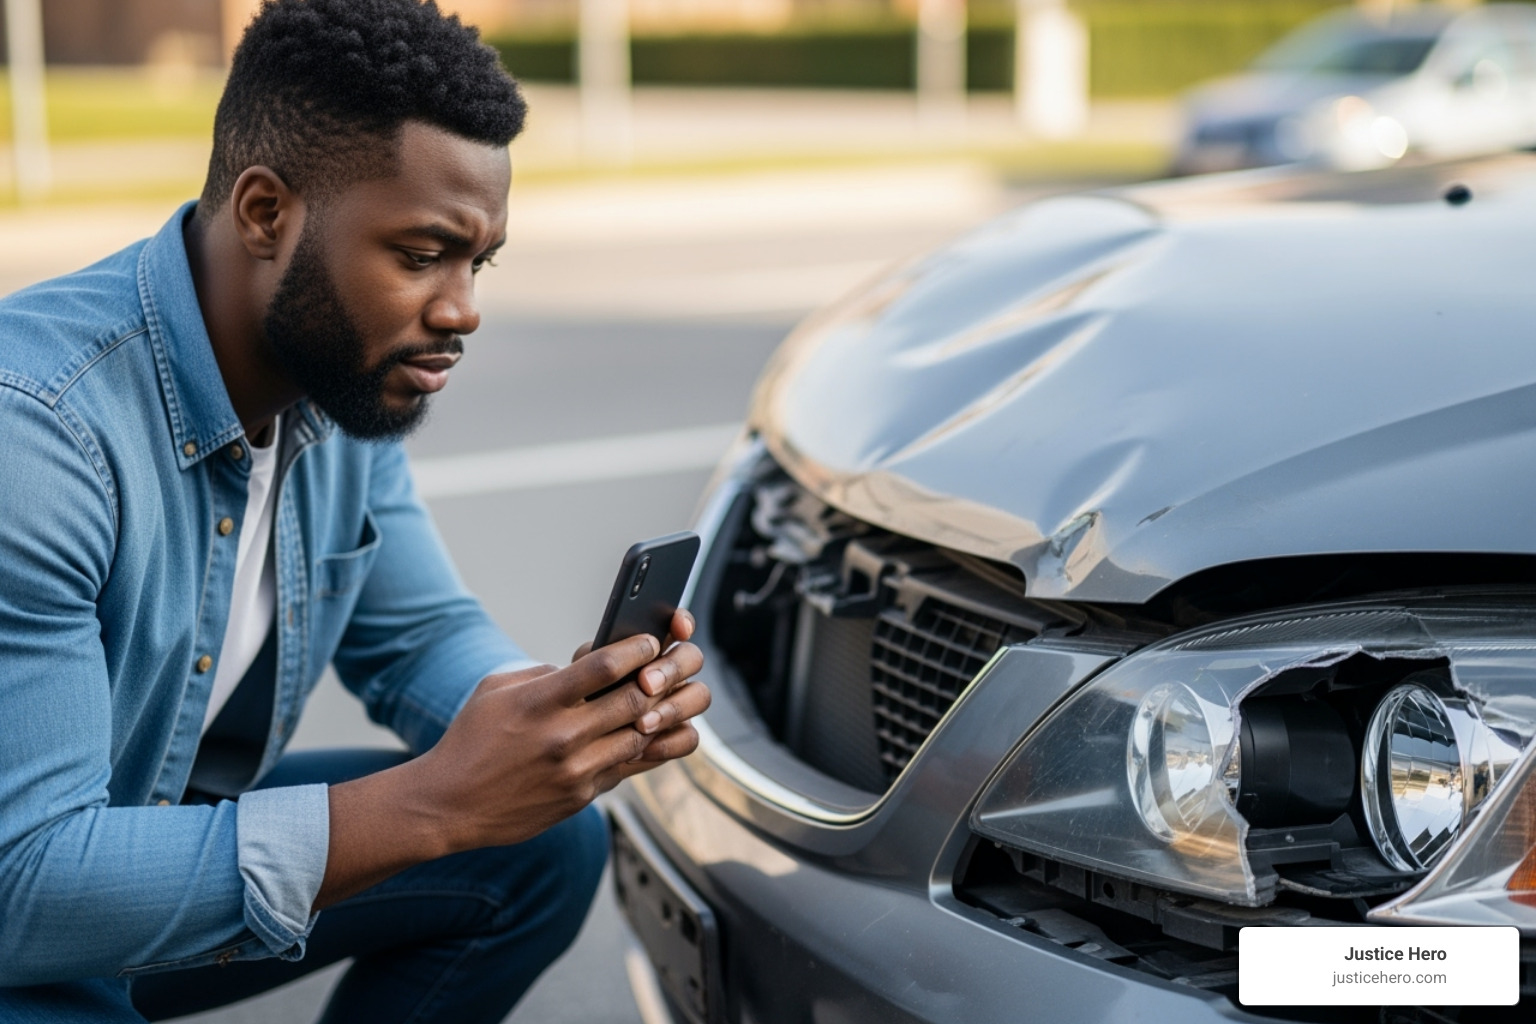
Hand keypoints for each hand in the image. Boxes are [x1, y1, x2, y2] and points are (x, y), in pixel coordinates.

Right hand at [317, 611, 707, 908]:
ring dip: (653, 716)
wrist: (448, 804)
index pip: (606, 665)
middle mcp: (562, 736)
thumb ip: (546, 674)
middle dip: (657, 681)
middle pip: (635, 701)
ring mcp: (575, 771)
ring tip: (657, 700)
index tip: (649, 640)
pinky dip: (638, 748)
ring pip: (639, 737)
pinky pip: (625, 768)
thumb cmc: (471, 739)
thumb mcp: (498, 689)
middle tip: (663, 669)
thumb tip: (589, 667)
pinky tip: (640, 733)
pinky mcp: (581, 797)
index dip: (637, 648)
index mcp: (541, 701)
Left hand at [571, 609, 709, 766]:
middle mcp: (670, 673)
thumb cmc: (577, 699)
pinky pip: (689, 737)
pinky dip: (667, 743)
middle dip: (672, 669)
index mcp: (650, 648)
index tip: (678, 627)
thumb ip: (596, 656)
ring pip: (699, 696)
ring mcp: (678, 704)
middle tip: (646, 683)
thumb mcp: (579, 673)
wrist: (573, 743)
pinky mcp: (677, 736)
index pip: (677, 624)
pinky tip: (642, 748)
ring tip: (641, 723)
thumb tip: (611, 646)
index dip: (683, 622)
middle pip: (693, 658)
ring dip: (673, 708)